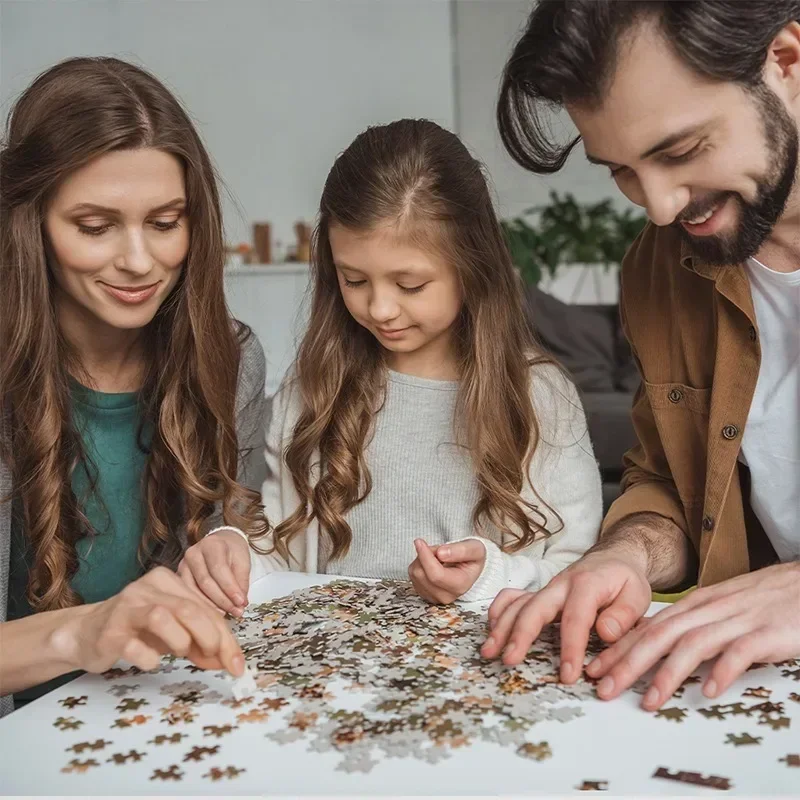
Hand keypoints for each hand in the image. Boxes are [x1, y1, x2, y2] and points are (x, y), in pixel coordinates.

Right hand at [54, 567, 244, 676]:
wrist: (85, 634)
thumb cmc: (136, 630)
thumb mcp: (173, 630)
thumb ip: (200, 640)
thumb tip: (230, 661)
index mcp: (167, 581)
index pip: (206, 608)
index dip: (226, 637)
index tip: (237, 664)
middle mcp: (147, 588)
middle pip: (189, 610)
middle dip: (211, 639)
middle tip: (216, 661)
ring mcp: (126, 608)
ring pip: (163, 617)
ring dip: (181, 642)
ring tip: (180, 653)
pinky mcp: (109, 632)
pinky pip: (135, 646)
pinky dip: (150, 658)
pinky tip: (151, 661)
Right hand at [178, 529, 250, 614]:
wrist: (221, 543)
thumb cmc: (233, 551)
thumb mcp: (243, 562)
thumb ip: (242, 582)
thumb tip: (240, 604)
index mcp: (211, 544)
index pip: (219, 568)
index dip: (230, 588)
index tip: (241, 602)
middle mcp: (193, 553)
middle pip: (205, 582)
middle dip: (222, 600)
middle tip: (237, 611)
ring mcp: (183, 565)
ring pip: (194, 590)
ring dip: (211, 606)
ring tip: (227, 613)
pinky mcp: (178, 577)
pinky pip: (188, 594)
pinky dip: (201, 605)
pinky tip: (212, 612)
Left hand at [408, 538, 485, 603]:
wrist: (471, 567)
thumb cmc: (473, 557)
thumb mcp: (475, 548)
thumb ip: (460, 550)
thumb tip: (440, 554)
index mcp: (460, 585)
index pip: (436, 575)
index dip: (425, 557)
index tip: (420, 542)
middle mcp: (446, 596)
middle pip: (421, 574)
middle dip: (424, 555)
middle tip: (438, 549)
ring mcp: (434, 597)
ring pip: (415, 574)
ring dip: (421, 559)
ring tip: (437, 557)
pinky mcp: (424, 594)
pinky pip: (412, 576)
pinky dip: (419, 565)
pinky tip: (431, 564)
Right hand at [480, 546, 650, 682]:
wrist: (613, 559)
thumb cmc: (624, 580)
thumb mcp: (637, 594)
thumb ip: (624, 614)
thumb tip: (604, 633)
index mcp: (587, 585)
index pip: (576, 618)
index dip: (570, 647)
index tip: (567, 675)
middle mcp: (561, 585)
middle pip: (535, 607)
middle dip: (520, 634)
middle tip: (510, 660)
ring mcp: (546, 588)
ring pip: (518, 603)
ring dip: (501, 626)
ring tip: (489, 651)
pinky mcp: (539, 593)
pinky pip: (513, 598)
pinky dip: (499, 612)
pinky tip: (492, 631)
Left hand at [585, 561, 799, 709]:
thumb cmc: (765, 600)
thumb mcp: (721, 608)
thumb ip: (692, 625)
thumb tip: (659, 647)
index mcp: (696, 604)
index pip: (649, 627)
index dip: (620, 648)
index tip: (595, 670)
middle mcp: (710, 610)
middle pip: (660, 635)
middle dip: (628, 663)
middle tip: (604, 689)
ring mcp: (737, 620)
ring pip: (692, 645)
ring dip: (667, 674)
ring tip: (649, 702)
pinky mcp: (767, 632)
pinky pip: (740, 652)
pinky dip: (722, 671)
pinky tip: (708, 693)